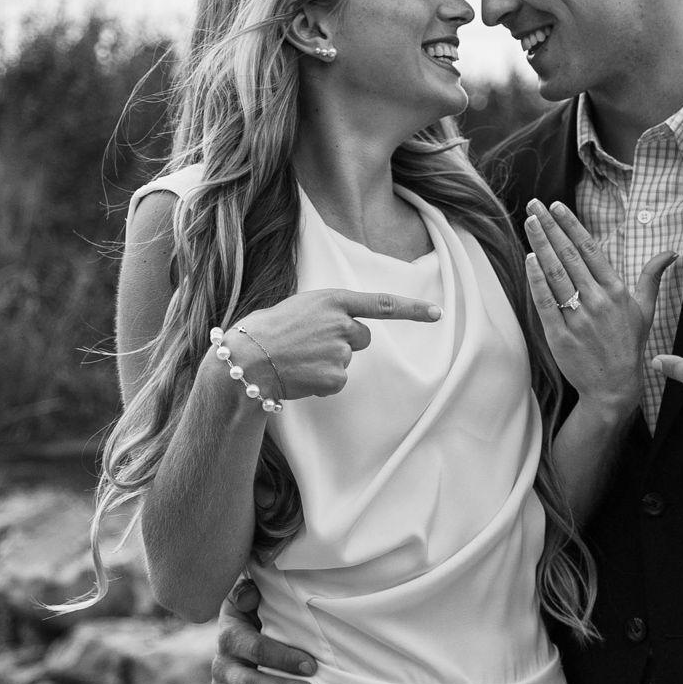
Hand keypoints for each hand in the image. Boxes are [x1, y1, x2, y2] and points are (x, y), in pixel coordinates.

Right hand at [211, 575, 319, 683]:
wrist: (240, 633)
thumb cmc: (260, 613)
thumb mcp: (254, 598)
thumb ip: (250, 593)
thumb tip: (250, 593)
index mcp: (231, 636)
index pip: (254, 648)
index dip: (282, 657)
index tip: (312, 665)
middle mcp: (223, 666)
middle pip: (248, 683)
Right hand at [224, 286, 441, 402]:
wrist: (245, 359)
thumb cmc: (266, 331)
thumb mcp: (299, 308)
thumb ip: (327, 314)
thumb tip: (346, 329)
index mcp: (333, 300)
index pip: (382, 304)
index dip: (412, 309)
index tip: (437, 314)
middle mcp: (342, 323)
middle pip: (362, 338)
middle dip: (343, 343)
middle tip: (310, 345)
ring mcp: (340, 351)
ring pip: (345, 362)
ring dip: (326, 364)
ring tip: (297, 359)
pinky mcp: (336, 377)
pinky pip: (337, 383)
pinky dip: (321, 384)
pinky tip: (300, 376)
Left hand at [523, 199, 674, 419]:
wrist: (614, 387)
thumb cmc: (628, 345)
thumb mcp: (645, 310)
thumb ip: (652, 277)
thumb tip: (671, 253)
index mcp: (617, 291)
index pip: (590, 249)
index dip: (572, 226)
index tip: (557, 207)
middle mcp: (598, 301)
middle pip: (569, 256)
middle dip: (550, 227)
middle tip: (534, 205)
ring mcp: (578, 318)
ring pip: (555, 274)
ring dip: (540, 246)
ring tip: (529, 223)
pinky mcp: (560, 335)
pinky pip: (545, 302)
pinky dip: (536, 280)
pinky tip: (529, 260)